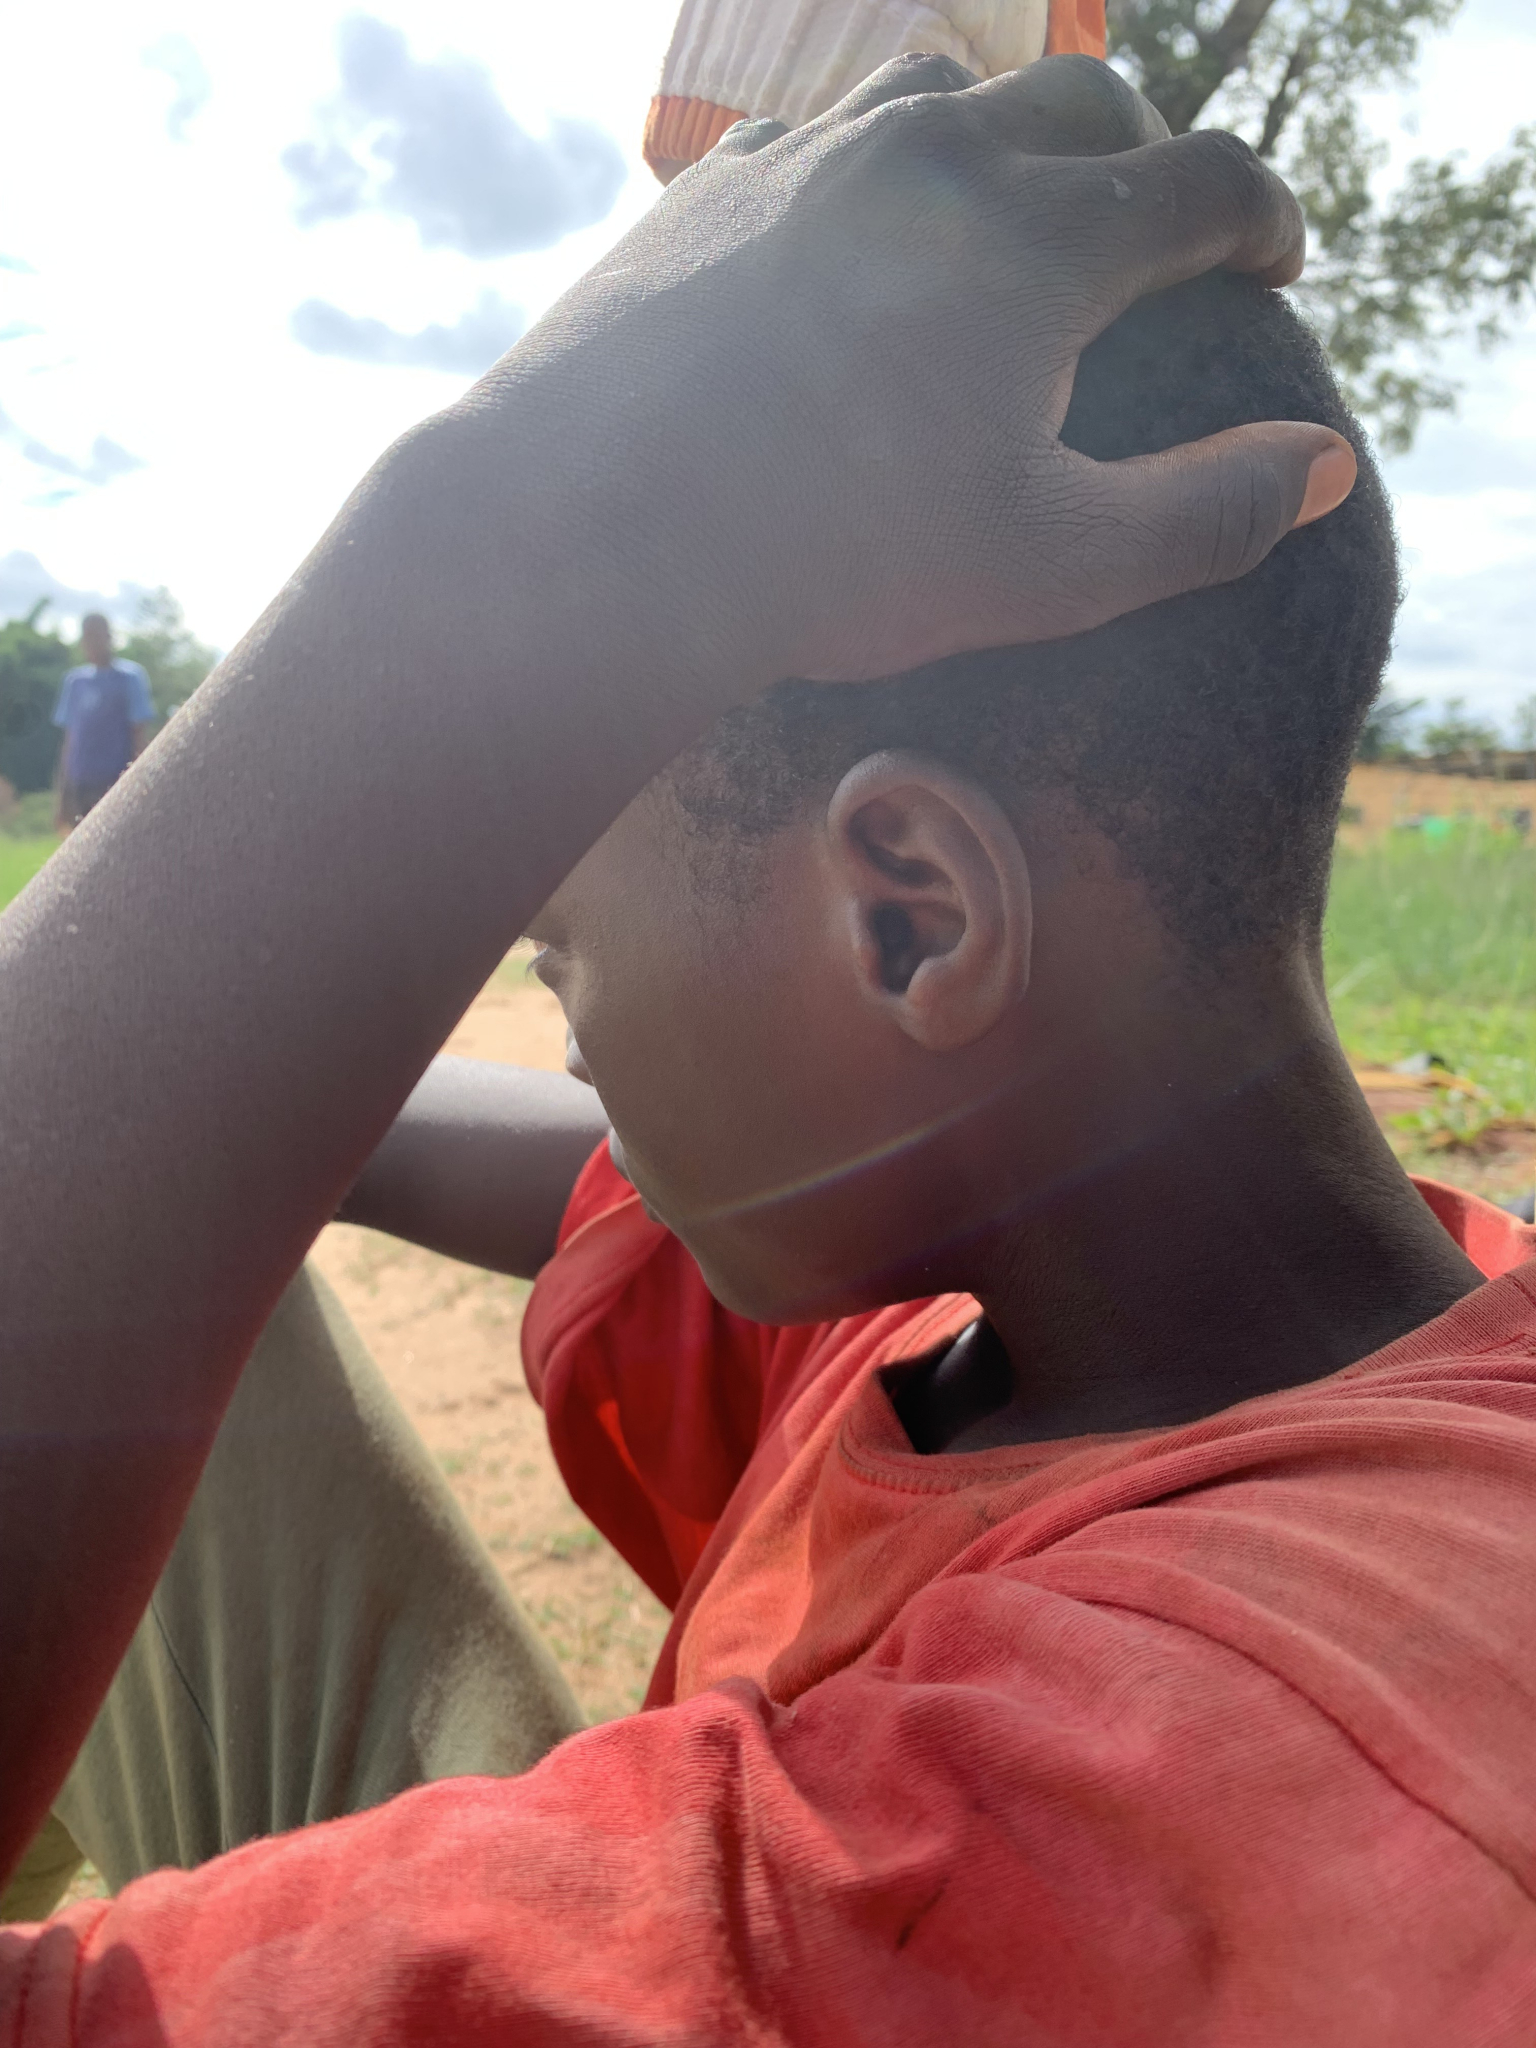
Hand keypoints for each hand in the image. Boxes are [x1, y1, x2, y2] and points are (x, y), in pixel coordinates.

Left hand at [462, 53, 1352, 688]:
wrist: (596, 534)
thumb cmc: (835, 561)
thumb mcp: (1053, 568)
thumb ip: (1209, 516)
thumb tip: (1325, 467)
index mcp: (1044, 241)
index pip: (1205, 183)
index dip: (1261, 217)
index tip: (1272, 260)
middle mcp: (936, 159)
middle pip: (1086, 104)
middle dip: (1148, 157)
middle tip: (1159, 226)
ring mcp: (812, 157)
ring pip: (946, 83)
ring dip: (1008, 126)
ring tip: (1015, 196)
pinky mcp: (711, 186)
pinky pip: (818, 127)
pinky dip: (873, 156)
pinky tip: (862, 218)